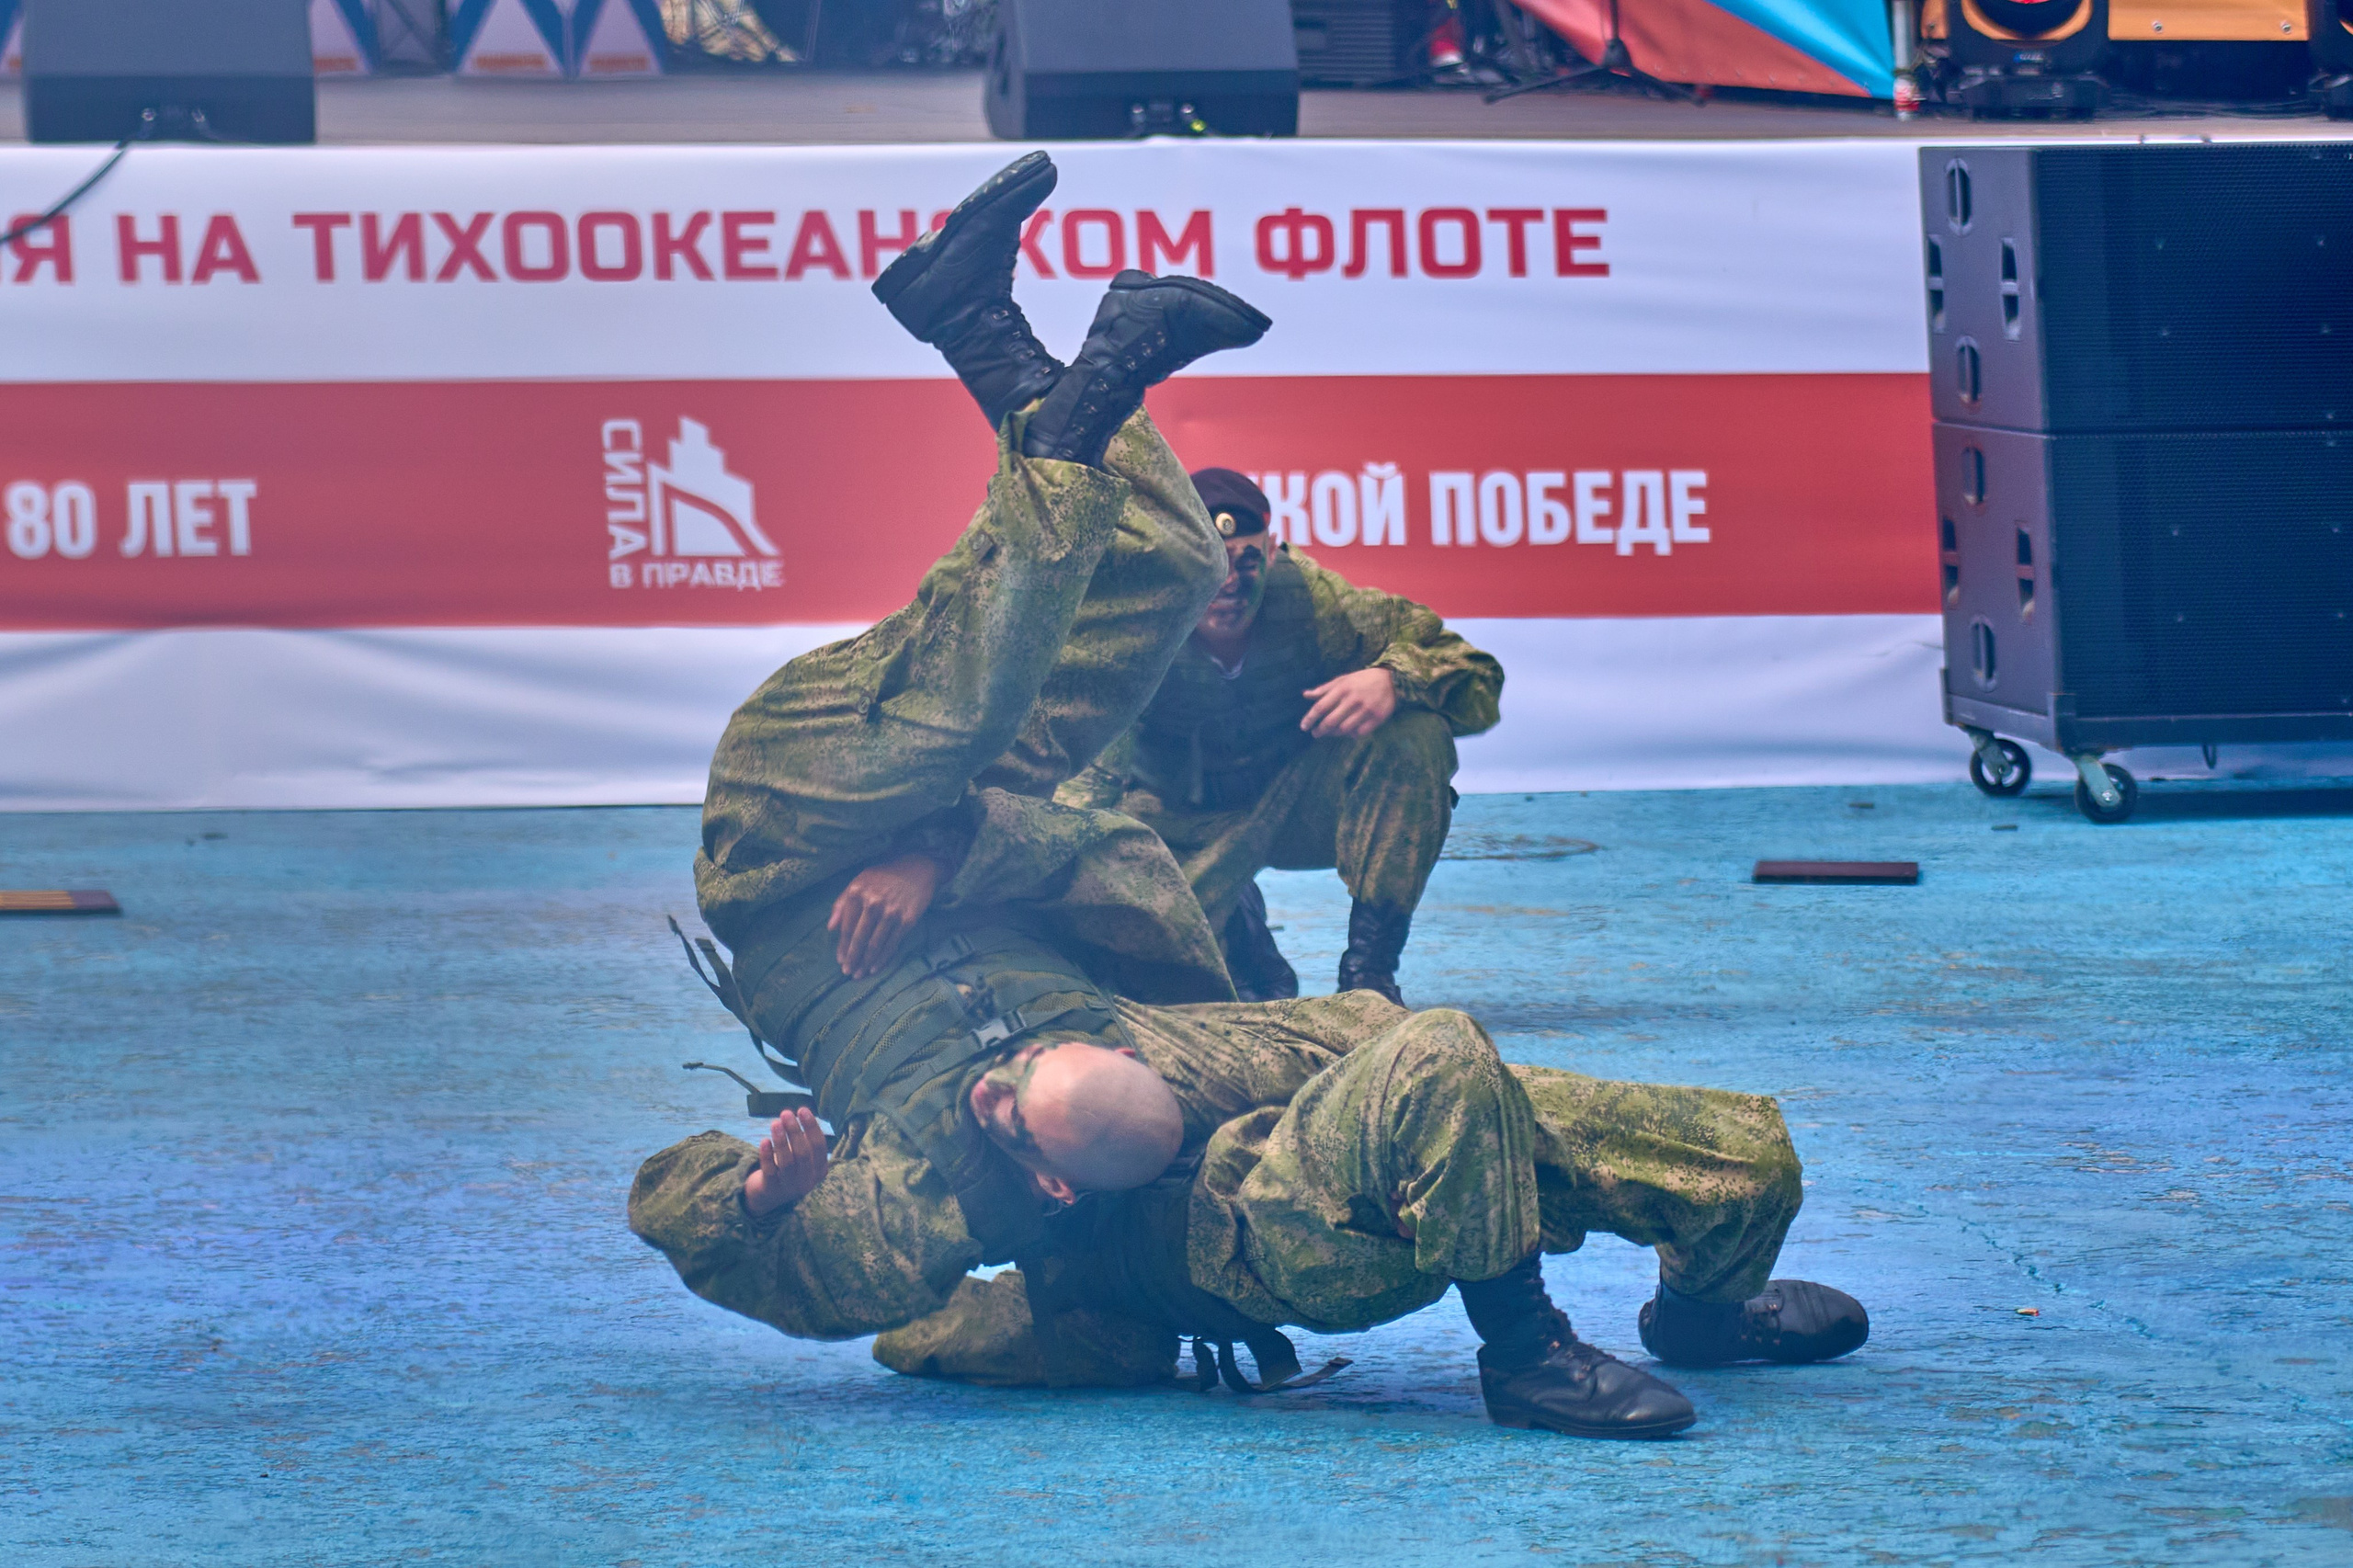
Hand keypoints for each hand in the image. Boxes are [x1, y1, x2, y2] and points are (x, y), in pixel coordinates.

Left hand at [743, 1106, 827, 1215]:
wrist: (768, 1195)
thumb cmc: (788, 1168)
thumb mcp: (801, 1157)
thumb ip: (804, 1140)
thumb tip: (802, 1113)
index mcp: (819, 1170)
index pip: (819, 1147)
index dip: (812, 1127)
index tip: (802, 1110)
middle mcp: (807, 1181)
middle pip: (803, 1154)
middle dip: (795, 1131)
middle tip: (785, 1113)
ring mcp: (789, 1187)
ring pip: (787, 1162)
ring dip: (781, 1141)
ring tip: (775, 1123)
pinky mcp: (771, 1189)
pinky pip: (769, 1170)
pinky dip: (766, 1155)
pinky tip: (764, 1140)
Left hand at [828, 852, 942, 977]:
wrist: (917, 869)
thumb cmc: (883, 877)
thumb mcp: (858, 882)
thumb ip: (841, 903)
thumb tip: (830, 928)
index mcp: (857, 893)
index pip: (847, 926)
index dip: (843, 946)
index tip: (840, 960)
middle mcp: (873, 903)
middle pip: (860, 938)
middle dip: (852, 958)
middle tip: (847, 973)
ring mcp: (891, 912)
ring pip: (875, 944)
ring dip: (866, 962)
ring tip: (859, 974)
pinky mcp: (907, 920)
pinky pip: (892, 944)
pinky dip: (883, 958)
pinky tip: (875, 968)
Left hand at [1300, 668, 1398, 739]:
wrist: (1391, 680)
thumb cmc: (1362, 680)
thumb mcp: (1343, 680)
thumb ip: (1324, 689)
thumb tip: (1305, 695)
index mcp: (1342, 689)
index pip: (1321, 707)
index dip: (1310, 718)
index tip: (1304, 727)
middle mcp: (1353, 699)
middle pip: (1331, 721)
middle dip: (1320, 730)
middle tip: (1316, 733)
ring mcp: (1366, 710)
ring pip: (1344, 729)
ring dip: (1335, 733)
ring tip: (1331, 732)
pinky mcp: (1377, 718)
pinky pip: (1359, 732)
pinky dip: (1351, 734)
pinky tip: (1348, 731)